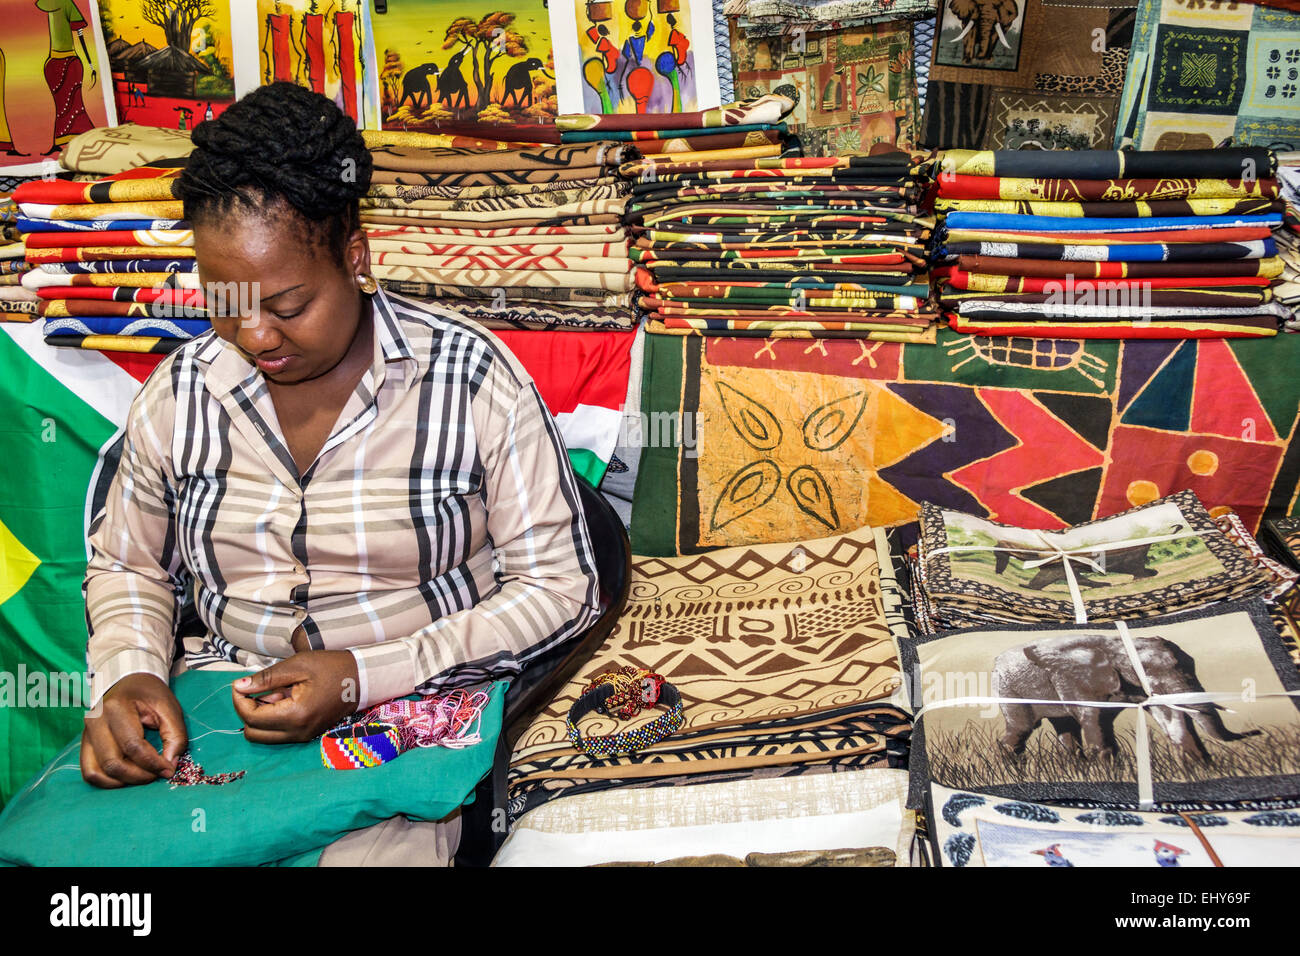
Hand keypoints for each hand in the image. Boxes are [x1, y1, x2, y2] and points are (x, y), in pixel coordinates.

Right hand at [81, 674, 187, 787]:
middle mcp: (95, 722)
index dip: (153, 764)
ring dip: (123, 781)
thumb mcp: (169, 708)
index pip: (133, 746)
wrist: (127, 681)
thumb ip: (175, 736)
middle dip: (139, 776)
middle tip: (157, 774)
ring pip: (97, 772)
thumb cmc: (150, 695)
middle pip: (112, 763)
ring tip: (143, 775)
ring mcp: (86, 734)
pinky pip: (89, 772)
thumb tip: (170, 766)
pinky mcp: (84, 744)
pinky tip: (127, 777)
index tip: (169, 770)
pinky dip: (107, 781)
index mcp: (116, 708)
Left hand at [231, 650, 359, 742]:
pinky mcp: (306, 734)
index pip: (251, 718)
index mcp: (296, 715)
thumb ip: (266, 678)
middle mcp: (298, 732)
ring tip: (274, 693)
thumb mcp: (297, 665)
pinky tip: (284, 699)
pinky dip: (272, 719)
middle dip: (246, 711)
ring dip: (259, 717)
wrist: (361, 678)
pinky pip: (278, 734)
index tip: (240, 684)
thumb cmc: (331, 668)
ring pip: (264, 736)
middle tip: (255, 689)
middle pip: (253, 733)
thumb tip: (238, 686)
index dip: (239, 701)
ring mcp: (303, 736)